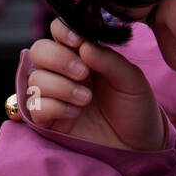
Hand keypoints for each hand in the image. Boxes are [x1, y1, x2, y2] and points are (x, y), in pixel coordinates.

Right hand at [25, 18, 165, 151]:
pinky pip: (35, 106)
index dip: (63, 30)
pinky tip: (76, 112)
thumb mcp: (131, 80)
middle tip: (83, 73)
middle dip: (58, 59)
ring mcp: (55, 95)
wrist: (140, 145)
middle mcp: (64, 72)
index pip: (60, 30)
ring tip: (86, 99)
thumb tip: (83, 45)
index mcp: (84, 55)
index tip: (78, 41)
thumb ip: (109, 59)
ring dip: (60, 86)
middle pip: (39, 51)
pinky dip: (54, 106)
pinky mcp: (49, 120)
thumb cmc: (136, 108)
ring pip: (35, 79)